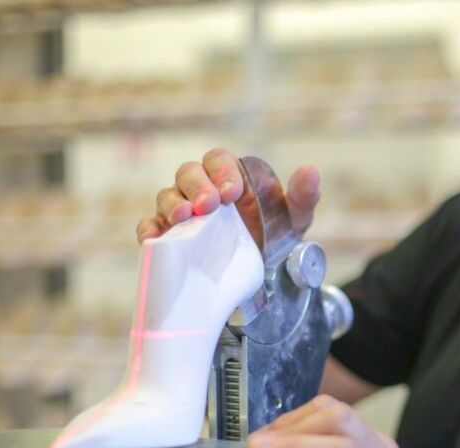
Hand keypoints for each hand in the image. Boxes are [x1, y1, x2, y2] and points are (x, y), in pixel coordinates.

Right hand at [135, 148, 320, 243]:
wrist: (260, 274)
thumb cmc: (274, 235)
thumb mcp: (294, 218)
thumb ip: (303, 196)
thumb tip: (309, 171)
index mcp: (229, 176)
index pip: (218, 160)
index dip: (222, 172)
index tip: (232, 193)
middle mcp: (201, 188)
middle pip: (188, 174)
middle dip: (197, 187)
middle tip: (208, 206)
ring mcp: (183, 212)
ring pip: (168, 196)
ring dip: (173, 205)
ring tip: (183, 219)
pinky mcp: (169, 237)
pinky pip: (151, 226)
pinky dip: (150, 229)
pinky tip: (154, 238)